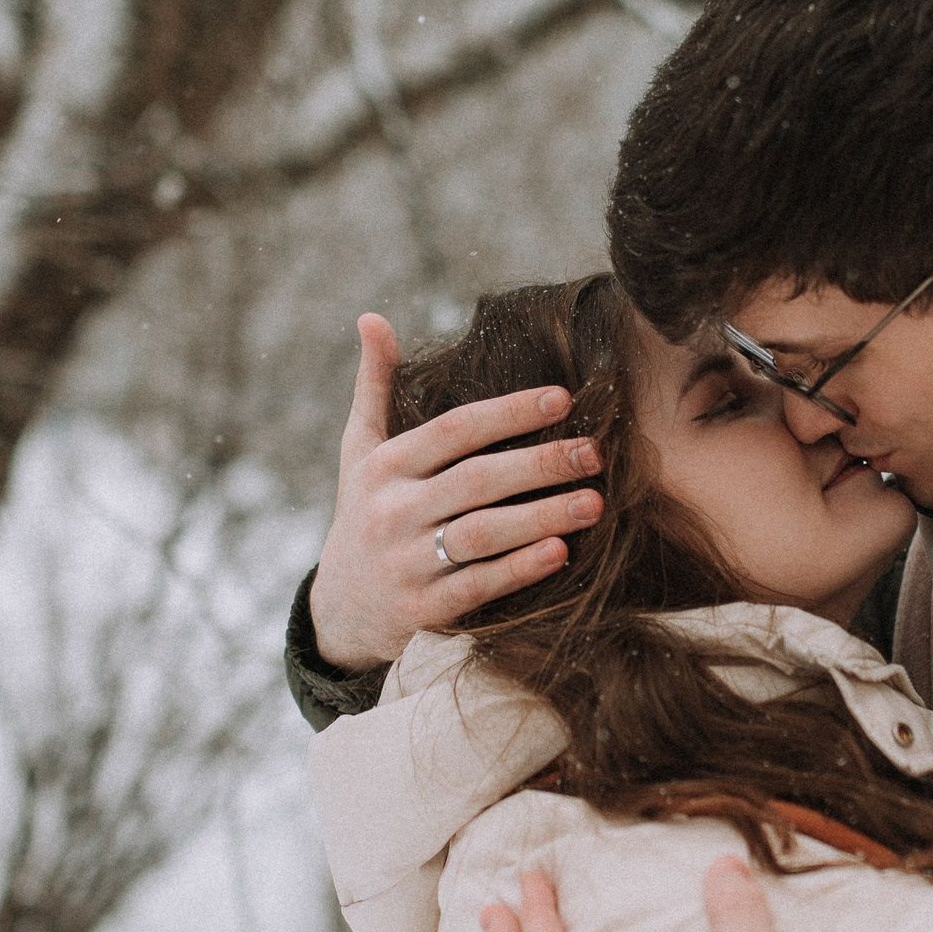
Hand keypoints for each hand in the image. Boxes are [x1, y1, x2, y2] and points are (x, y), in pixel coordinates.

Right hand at [308, 313, 605, 669]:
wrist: (337, 614)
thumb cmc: (364, 516)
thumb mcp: (359, 453)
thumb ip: (374, 387)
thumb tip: (372, 317)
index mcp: (385, 467)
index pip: (454, 431)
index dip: (508, 412)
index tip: (561, 398)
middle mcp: (392, 512)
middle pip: (477, 480)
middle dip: (541, 464)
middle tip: (594, 453)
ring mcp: (406, 564)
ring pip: (483, 534)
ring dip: (542, 516)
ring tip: (594, 503)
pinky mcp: (422, 611)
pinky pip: (478, 586)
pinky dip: (520, 569)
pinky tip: (561, 552)